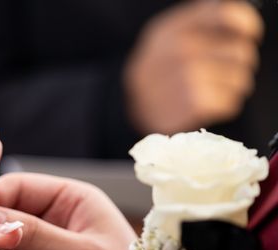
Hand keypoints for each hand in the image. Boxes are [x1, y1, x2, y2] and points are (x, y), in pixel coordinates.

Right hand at [124, 0, 262, 133]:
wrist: (128, 107)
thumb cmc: (156, 70)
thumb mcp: (166, 36)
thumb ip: (200, 19)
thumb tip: (238, 16)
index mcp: (177, 28)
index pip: (228, 15)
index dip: (247, 24)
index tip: (249, 34)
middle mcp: (182, 49)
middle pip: (240, 52)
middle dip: (236, 65)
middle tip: (220, 73)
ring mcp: (189, 77)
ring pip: (240, 80)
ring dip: (230, 88)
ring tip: (208, 91)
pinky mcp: (195, 104)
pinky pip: (230, 103)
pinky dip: (222, 107)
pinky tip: (204, 106)